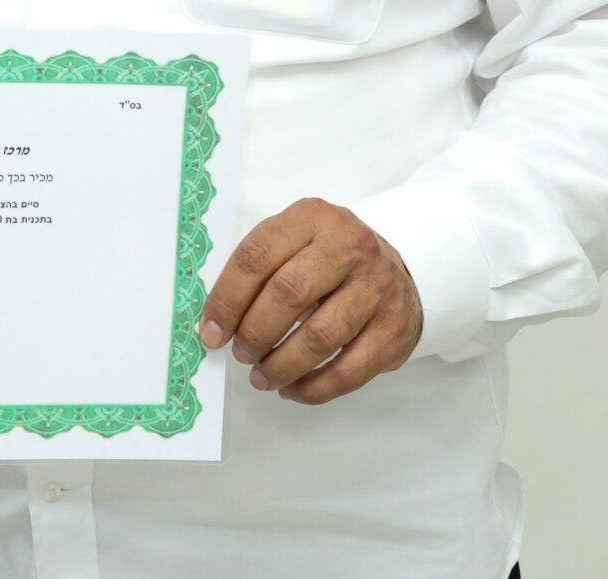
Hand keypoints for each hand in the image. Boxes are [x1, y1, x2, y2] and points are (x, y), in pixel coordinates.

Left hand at [198, 198, 421, 406]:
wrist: (395, 268)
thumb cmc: (328, 258)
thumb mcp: (295, 241)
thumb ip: (259, 269)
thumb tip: (216, 322)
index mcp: (313, 218)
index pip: (257, 257)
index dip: (227, 299)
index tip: (211, 331)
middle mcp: (350, 248)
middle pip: (289, 294)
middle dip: (255, 332)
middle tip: (241, 353)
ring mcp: (377, 289)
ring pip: (320, 337)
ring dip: (282, 365)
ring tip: (262, 375)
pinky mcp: (394, 329)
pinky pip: (350, 371)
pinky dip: (314, 388)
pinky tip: (293, 389)